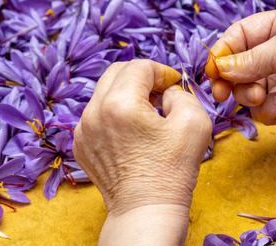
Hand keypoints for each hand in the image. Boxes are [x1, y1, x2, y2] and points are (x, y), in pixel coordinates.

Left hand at [73, 59, 211, 244]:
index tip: (174, 83)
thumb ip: (181, 93)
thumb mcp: (195, 122)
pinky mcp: (81, 144)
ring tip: (147, 114)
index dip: (162, 71)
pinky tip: (133, 131)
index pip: (140, 67)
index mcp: (120, 104)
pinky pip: (97, 114)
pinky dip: (115, 113)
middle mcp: (94, 112)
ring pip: (104, 92)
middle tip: (160, 92)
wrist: (146, 210)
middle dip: (141, 76)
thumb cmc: (172, 170)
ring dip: (127, 93)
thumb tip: (166, 91)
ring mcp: (83, 130)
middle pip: (116, 72)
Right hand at [205, 6, 275, 216]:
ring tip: (262, 95)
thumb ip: (250, 57)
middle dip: (229, 77)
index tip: (212, 68)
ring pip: (243, 87)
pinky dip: (267, 107)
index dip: (224, 50)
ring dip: (249, 93)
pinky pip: (257, 107)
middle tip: (220, 91)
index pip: (240, 34)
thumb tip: (219, 69)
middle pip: (236, 63)